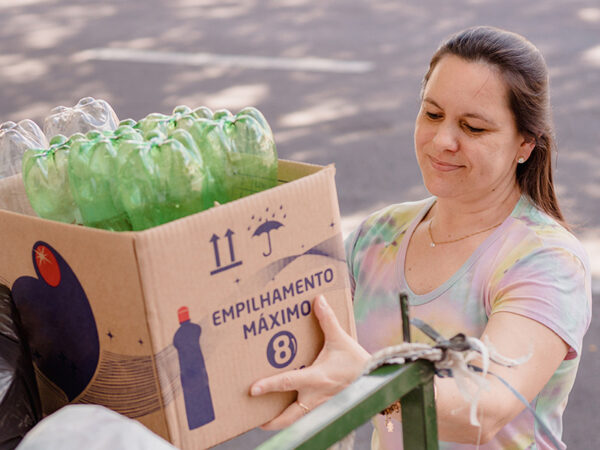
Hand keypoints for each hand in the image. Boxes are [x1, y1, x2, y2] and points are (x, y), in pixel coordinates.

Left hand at [249, 294, 370, 429]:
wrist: (377, 379)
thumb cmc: (357, 361)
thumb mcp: (341, 339)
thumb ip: (327, 320)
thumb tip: (318, 300)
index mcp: (316, 378)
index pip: (287, 382)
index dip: (269, 386)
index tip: (252, 389)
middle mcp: (316, 397)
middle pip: (289, 418)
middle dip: (271, 422)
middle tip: (256, 421)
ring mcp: (321, 407)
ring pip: (298, 421)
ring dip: (282, 423)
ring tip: (268, 421)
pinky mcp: (327, 410)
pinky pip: (308, 419)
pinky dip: (298, 419)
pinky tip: (291, 413)